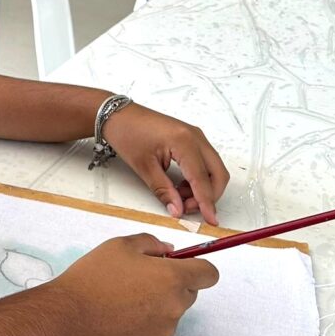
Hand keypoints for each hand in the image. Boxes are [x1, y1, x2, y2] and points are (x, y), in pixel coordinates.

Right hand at [45, 234, 218, 335]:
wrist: (69, 315)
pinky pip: (157, 326)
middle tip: (140, 275)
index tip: (179, 264)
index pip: (209, 274)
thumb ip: (151, 243)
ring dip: (158, 301)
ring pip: (172, 310)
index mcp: (172, 278)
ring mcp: (164, 329)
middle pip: (190, 292)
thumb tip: (169, 251)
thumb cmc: (94, 276)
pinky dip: (145, 318)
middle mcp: (175, 306)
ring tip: (124, 294)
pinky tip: (119, 312)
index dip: (197, 266)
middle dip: (173, 282)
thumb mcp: (120, 245)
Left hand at [101, 103, 228, 224]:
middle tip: (188, 208)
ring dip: (203, 187)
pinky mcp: (190, 137)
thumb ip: (163, 190)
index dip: (207, 202)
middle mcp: (195, 136)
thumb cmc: (127, 133)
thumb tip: (177, 210)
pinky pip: (204, 161)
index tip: (211, 220)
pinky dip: (198, 177)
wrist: (117, 115)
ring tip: (179, 196)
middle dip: (209, 196)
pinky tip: (180, 185)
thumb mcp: (143, 166)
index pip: (202, 179)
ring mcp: (195, 135)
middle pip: (217, 174)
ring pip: (213, 168)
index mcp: (184, 142)